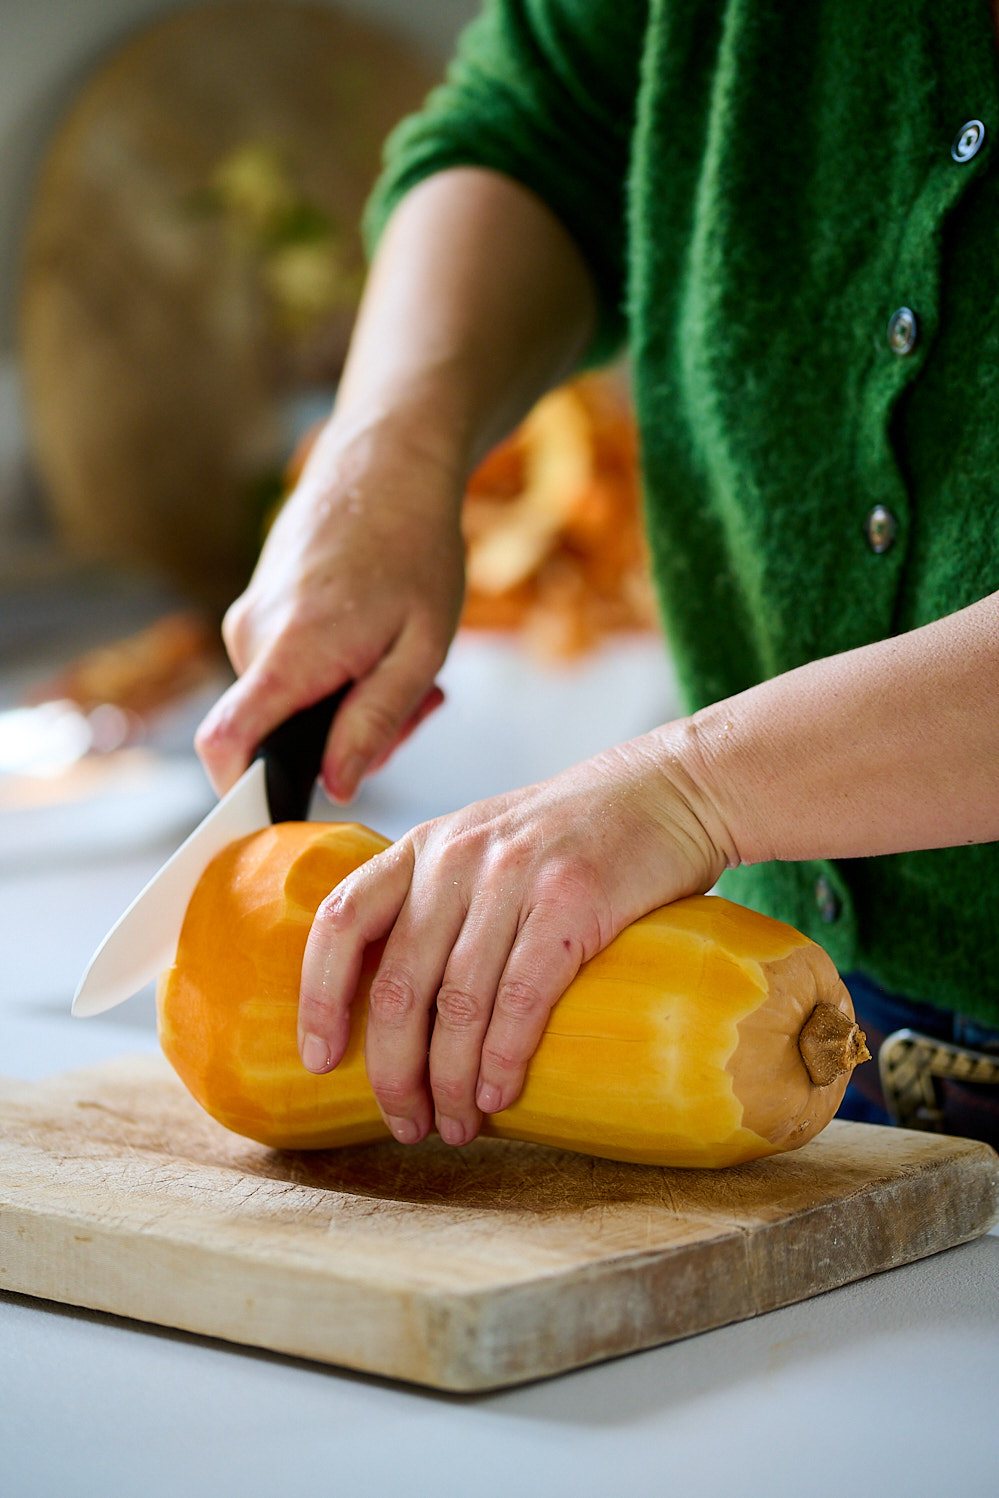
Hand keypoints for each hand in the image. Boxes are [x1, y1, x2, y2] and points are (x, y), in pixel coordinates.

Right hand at [195, 413, 465, 801]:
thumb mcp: (419, 649)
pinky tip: (377, 640)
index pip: (226, 744)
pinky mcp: (257, 609)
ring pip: (287, 702)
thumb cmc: (413, 548)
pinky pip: (287, 670)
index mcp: (289, 652)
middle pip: (276, 733)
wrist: (386, 461)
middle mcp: (251, 637)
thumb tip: (336, 785)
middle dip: (342, 741)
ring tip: (403, 662)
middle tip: (414, 709)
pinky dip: (334, 673)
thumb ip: (374, 723)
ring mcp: (248, 619)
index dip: (244, 794)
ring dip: (347, 703)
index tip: (281, 816)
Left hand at [297, 734, 728, 1145]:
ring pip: (458, 1003)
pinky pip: (522, 997)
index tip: (321, 1060)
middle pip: (398, 985)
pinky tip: (501, 1094)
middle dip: (393, 1071)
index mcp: (424, 846)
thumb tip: (401, 1009)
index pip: (342, 921)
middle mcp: (457, 857)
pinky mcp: (573, 899)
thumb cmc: (577, 833)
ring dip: (452, 1081)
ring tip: (457, 1126)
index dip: (320, 997)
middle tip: (407, 1123)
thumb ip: (442, 901)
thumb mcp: (487, 844)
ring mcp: (514, 876)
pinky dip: (505, 1057)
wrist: (670, 787)